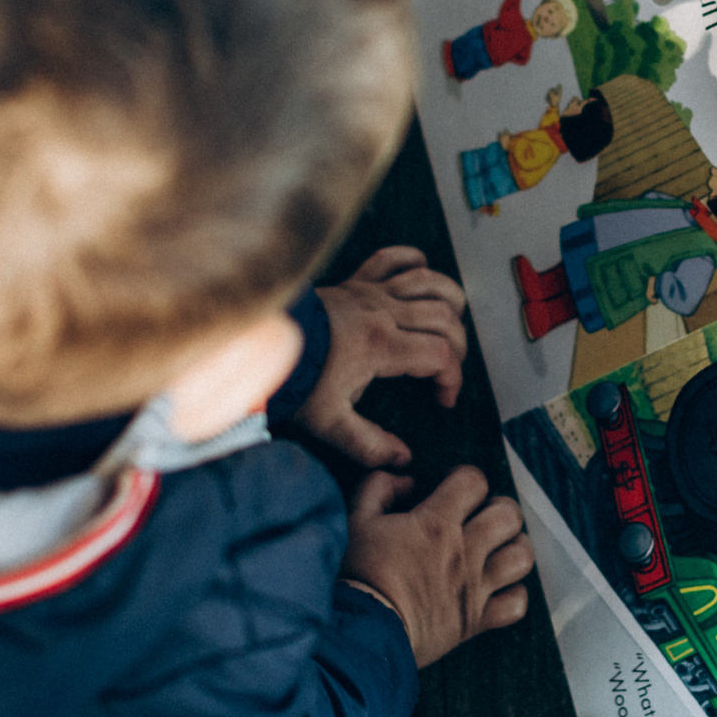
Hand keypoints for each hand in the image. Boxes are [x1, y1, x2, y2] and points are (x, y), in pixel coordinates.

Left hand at [299, 246, 468, 468]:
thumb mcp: (330, 422)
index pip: (441, 355)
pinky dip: (413, 260)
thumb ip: (368, 444)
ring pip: (429, 282)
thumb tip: (400, 458)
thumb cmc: (294, 379)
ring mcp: (369, 292)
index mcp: (381, 345)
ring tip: (451, 323)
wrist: (258, 342)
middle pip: (444, 317)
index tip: (443, 398)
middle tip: (446, 369)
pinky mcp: (355, 281)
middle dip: (458, 345)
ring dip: (449, 299)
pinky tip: (422, 272)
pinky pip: (392, 258)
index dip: (453, 378)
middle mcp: (382, 312)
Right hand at [344, 465, 531, 666]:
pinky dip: (513, 593)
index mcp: (436, 523)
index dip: (466, 478)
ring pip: (522, 557)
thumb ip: (379, 488)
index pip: (474, 481)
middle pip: (509, 516)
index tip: (452, 487)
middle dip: (499, 508)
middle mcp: (463, 552)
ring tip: (498, 548)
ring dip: (514, 547)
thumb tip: (406, 480)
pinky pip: (516, 604)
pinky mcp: (476, 620)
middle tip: (483, 516)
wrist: (362, 633)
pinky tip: (499, 588)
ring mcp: (474, 587)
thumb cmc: (357, 575)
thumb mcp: (356, 520)